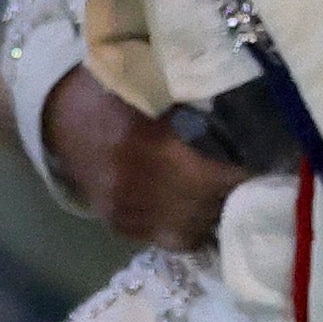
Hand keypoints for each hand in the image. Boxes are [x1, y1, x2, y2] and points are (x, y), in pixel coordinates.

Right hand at [39, 65, 243, 255]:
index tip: (268, 170)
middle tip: (257, 188)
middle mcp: (132, 186)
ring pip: (187, 232)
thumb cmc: (108, 87)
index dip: (245, 178)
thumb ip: (195, 101)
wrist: (53, 111)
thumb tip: (249, 121)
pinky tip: (201, 210)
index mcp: (143, 145)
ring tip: (230, 201)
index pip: (215, 179)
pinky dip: (189, 228)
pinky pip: (165, 238)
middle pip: (205, 211)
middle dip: (235, 201)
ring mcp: (121, 210)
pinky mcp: (115, 224)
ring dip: (213, 219)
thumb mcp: (151, 83)